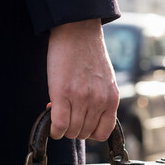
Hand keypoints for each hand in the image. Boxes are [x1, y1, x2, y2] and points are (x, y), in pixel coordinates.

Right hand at [47, 19, 118, 140]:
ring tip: (59, 116)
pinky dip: (54, 130)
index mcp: (112, 98)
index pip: (103, 132)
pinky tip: (52, 125)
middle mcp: (99, 101)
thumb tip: (87, 117)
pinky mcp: (63, 93)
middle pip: (85, 133)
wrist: (79, 31)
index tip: (82, 125)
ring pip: (72, 131)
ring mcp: (82, 98)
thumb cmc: (91, 54)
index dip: (91, 133)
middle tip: (67, 116)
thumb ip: (101, 99)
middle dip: (74, 129)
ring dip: (64, 129)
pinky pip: (60, 124)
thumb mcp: (106, 80)